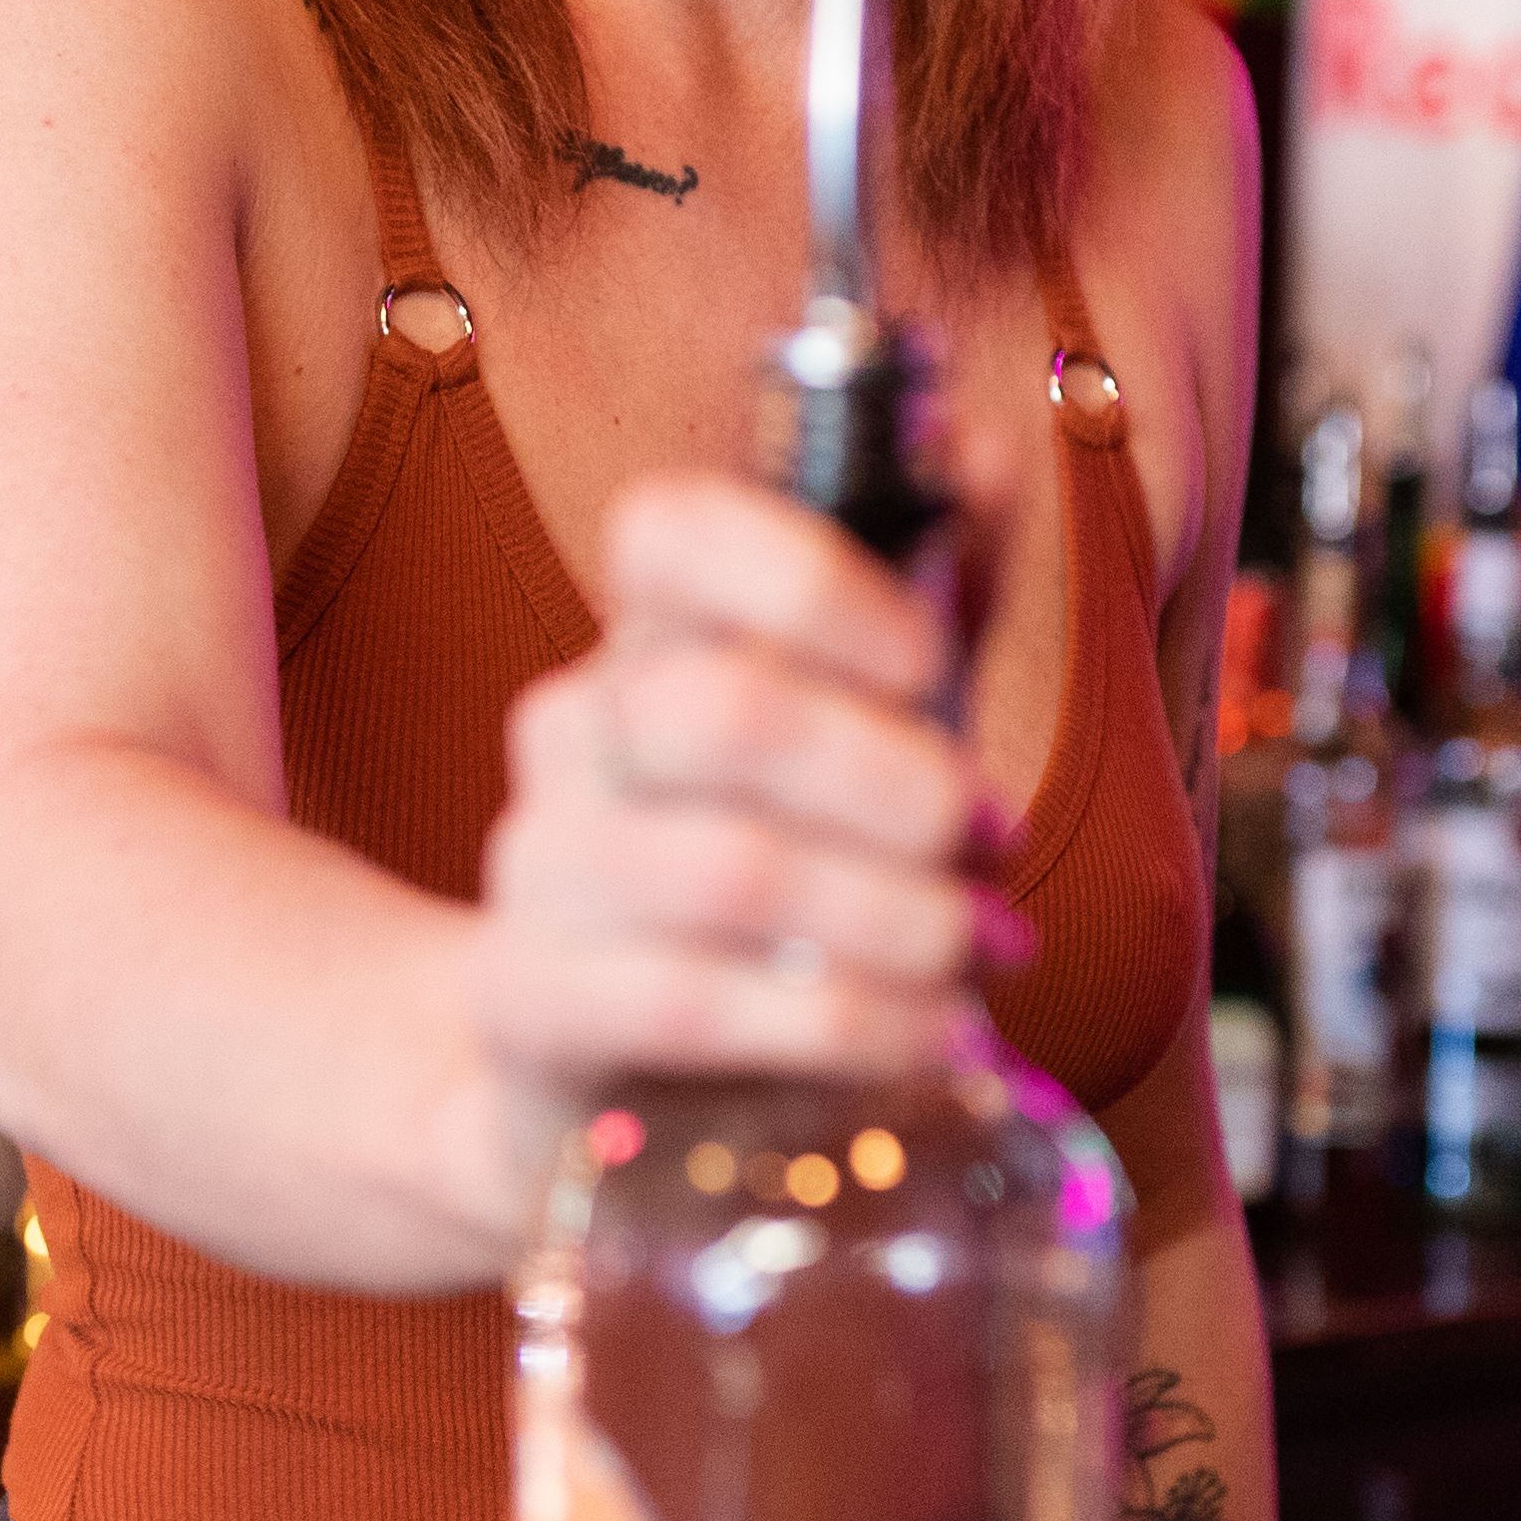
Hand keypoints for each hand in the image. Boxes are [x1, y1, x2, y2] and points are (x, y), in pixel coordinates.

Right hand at [470, 476, 1000, 1158]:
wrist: (625, 1079)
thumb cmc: (788, 884)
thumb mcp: (878, 730)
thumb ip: (934, 592)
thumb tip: (974, 440)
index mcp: (650, 637)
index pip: (667, 529)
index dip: (808, 576)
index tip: (929, 660)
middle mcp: (573, 734)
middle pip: (719, 708)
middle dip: (895, 780)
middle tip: (991, 844)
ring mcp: (537, 867)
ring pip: (727, 867)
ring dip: (897, 917)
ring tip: (978, 955)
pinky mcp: (529, 1004)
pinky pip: (690, 1001)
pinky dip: (845, 1021)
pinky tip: (924, 1036)